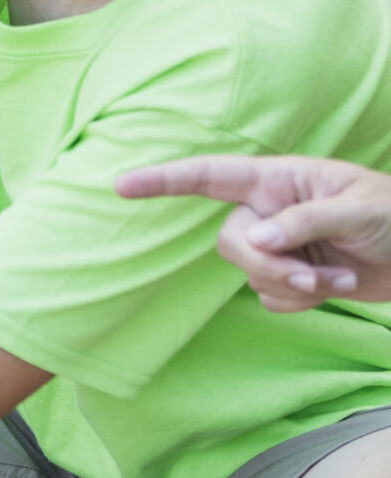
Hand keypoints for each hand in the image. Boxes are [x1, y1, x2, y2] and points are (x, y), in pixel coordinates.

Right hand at [118, 155, 390, 309]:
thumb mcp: (357, 210)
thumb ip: (304, 222)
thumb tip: (257, 240)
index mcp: (278, 181)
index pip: (209, 177)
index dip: (163, 180)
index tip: (121, 185)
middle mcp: (269, 211)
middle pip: (231, 243)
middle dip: (268, 267)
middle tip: (312, 278)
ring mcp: (278, 245)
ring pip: (251, 276)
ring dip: (297, 286)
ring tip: (342, 278)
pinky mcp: (290, 276)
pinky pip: (272, 297)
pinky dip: (303, 300)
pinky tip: (336, 287)